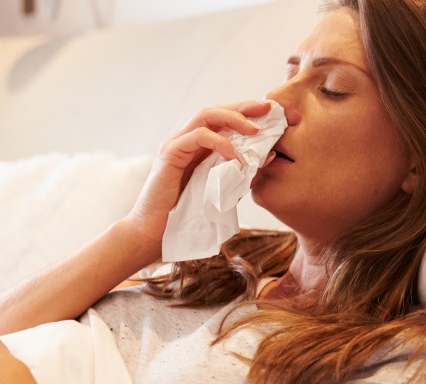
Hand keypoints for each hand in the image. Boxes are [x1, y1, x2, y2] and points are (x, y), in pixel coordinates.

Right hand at [124, 100, 272, 247]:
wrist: (154, 234)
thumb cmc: (186, 216)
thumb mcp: (223, 192)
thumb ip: (242, 174)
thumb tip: (270, 155)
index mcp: (197, 147)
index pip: (222, 120)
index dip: (246, 112)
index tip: (271, 112)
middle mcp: (185, 140)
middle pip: (216, 111)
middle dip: (244, 107)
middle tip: (268, 108)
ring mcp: (176, 144)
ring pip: (206, 115)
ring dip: (234, 119)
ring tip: (255, 130)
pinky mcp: (170, 154)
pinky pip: (199, 136)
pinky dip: (221, 143)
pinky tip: (236, 156)